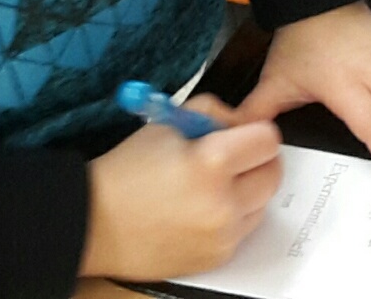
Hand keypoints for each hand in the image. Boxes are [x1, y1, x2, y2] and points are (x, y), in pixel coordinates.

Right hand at [81, 96, 281, 279]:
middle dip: (257, 159)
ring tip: (212, 185)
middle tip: (233, 156)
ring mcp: (223, 236)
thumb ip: (211, 112)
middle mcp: (225, 203)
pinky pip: (243, 230)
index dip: (255, 131)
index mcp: (212, 163)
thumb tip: (241, 121)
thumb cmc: (128, 169)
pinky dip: (232, 216)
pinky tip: (201, 209)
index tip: (241, 132)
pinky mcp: (217, 258)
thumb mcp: (167, 122)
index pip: (268, 140)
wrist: (97, 223)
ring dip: (248, 190)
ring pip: (262, 204)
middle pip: (273, 174)